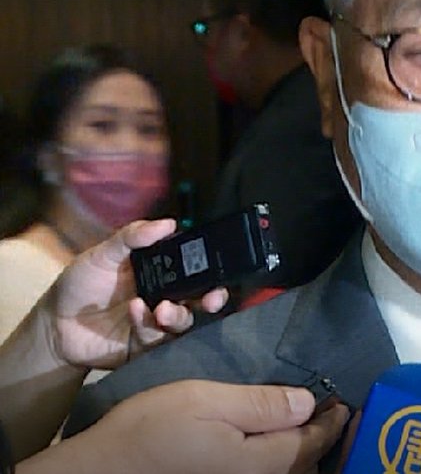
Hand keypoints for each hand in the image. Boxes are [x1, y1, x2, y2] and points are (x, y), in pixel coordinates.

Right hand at [24, 381, 349, 473]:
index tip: (343, 401)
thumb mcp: (207, 400)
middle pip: (305, 463)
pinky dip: (282, 460)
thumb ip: (261, 404)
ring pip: (288, 472)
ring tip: (309, 425)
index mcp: (260, 462)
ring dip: (304, 451)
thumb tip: (309, 403)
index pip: (313, 442)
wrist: (104, 470)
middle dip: (324, 438)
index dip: (333, 421)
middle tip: (334, 411)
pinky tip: (276, 443)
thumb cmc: (152, 429)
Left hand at [46, 219, 228, 368]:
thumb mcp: (102, 254)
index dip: (210, 269)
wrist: (54, 326)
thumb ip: (133, 237)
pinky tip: (136, 312)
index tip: (218, 266)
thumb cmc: (79, 286)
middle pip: (199, 299)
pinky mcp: (144, 346)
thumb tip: (169, 223)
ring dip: (179, 315)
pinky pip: (158, 338)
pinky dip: (149, 324)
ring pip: (184, 322)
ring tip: (163, 310)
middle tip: (212, 298)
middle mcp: (163, 297)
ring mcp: (155, 323)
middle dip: (211, 299)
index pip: (193, 270)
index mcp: (159, 273)